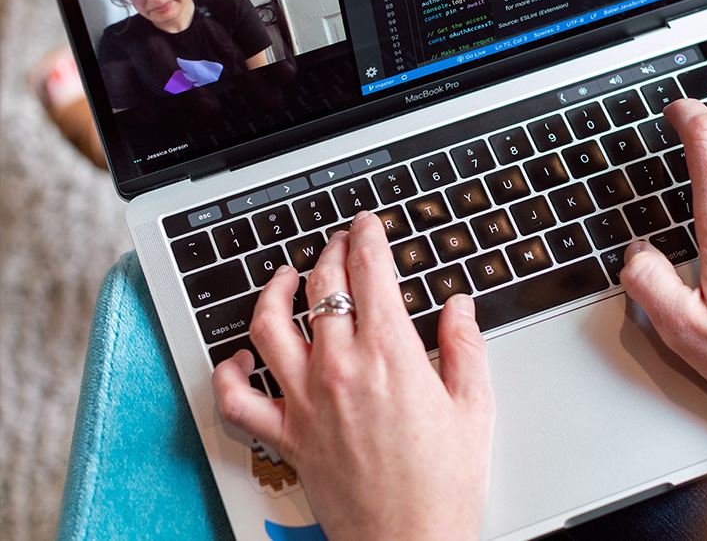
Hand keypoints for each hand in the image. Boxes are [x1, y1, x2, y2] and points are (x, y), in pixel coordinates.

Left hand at [212, 212, 493, 540]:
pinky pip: (238, 399)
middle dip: (332, 250)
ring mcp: (306, 401)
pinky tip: (241, 355)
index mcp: (390, 356)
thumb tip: (458, 306)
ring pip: (270, 325)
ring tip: (285, 276)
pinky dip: (229, 372)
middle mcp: (340, 369)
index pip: (370, 271)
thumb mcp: (473, 406)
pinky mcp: (286, 435)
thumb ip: (464, 345)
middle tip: (340, 240)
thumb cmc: (443, 485)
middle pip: (322, 285)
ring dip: (274, 290)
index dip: (367, 236)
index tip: (367, 225)